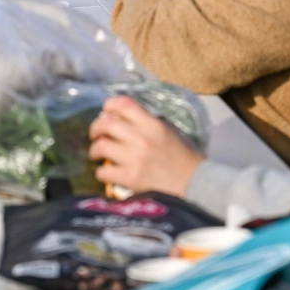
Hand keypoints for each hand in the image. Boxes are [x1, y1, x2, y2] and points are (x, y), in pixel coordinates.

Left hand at [88, 95, 203, 197]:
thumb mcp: (168, 131)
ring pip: (101, 147)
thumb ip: (146, 123)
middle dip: (96, 128)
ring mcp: (134, 158)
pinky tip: (107, 173)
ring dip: (95, 150)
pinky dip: (101, 172)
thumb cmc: (183, 157)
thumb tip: (121, 119)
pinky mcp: (130, 179)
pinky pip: (104, 172)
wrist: (194, 185)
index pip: (123, 104)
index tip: (106, 112)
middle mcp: (141, 138)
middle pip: (106, 123)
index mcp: (152, 124)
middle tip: (96, 135)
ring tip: (97, 154)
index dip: (109, 105)